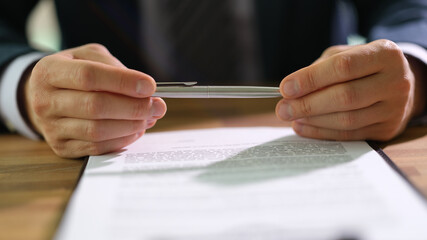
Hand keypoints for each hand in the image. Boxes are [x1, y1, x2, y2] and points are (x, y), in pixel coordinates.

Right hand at [24, 44, 166, 157]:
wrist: (43, 96)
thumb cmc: (73, 72)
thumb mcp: (87, 56)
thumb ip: (113, 66)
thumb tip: (143, 88)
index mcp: (49, 71)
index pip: (88, 77)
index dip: (122, 82)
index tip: (150, 86)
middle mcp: (45, 101)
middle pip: (95, 107)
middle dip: (134, 107)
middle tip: (158, 106)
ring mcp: (51, 128)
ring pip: (97, 131)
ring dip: (131, 126)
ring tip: (150, 117)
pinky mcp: (62, 147)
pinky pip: (97, 148)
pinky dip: (122, 140)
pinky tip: (136, 129)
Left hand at [276, 39, 425, 140]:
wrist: (399, 84)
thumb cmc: (362, 66)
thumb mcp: (344, 55)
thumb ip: (319, 69)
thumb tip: (290, 91)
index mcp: (385, 54)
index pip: (343, 67)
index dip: (311, 79)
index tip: (285, 88)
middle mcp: (395, 81)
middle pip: (345, 96)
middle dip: (307, 104)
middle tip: (282, 109)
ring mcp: (395, 108)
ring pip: (347, 120)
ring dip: (313, 120)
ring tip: (291, 117)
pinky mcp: (388, 129)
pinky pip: (349, 135)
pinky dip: (321, 132)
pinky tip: (303, 126)